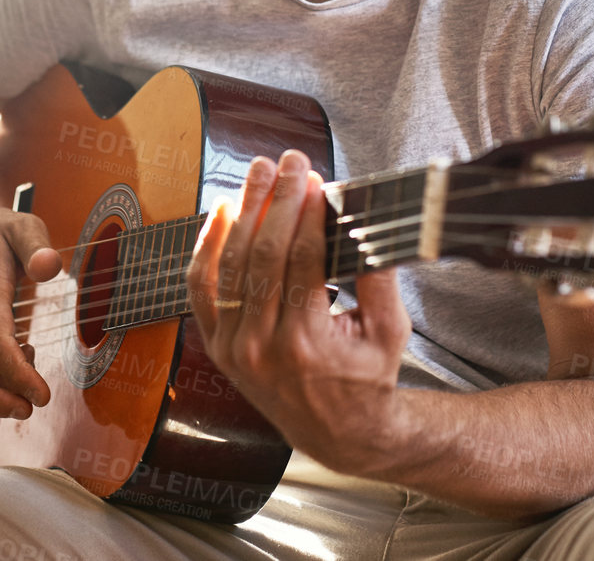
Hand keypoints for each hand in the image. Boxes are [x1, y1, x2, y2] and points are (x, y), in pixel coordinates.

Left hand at [185, 150, 412, 475]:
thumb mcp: (389, 332)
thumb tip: (365, 222)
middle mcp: (262, 347)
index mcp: (307, 344)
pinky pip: (203, 288)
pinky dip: (207, 247)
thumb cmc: (367, 378)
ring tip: (260, 172)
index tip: (315, 180)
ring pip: (231, 264)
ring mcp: (233, 347)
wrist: (336, 432)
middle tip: (290, 162)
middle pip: (264, 255)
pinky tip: (222, 211)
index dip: (308, 214)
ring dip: (246, 211)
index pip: (303, 260)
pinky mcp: (217, 346)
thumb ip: (379, 278)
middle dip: (278, 200)